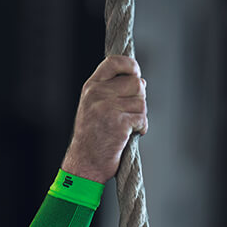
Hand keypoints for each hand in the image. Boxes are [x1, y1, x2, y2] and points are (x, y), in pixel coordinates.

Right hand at [61, 55, 147, 183]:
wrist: (84, 164)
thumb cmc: (91, 138)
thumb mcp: (93, 108)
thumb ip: (111, 91)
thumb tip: (140, 81)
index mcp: (91, 88)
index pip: (114, 62)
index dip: (130, 65)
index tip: (135, 73)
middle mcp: (98, 95)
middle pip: (136, 82)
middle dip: (139, 97)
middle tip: (130, 112)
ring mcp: (108, 109)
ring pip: (141, 101)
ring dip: (140, 115)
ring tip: (128, 126)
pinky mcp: (119, 124)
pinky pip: (142, 117)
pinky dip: (141, 127)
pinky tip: (133, 134)